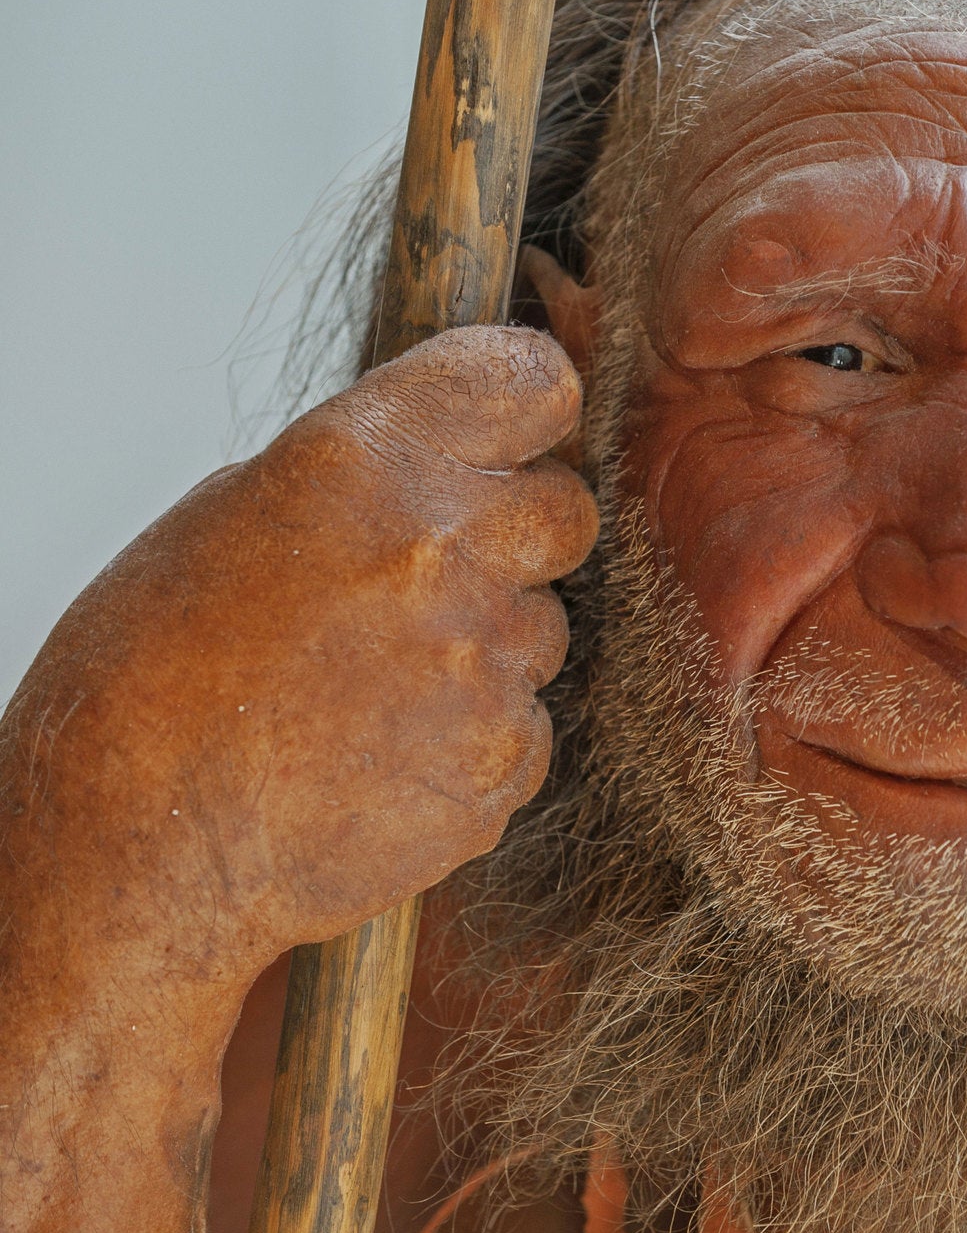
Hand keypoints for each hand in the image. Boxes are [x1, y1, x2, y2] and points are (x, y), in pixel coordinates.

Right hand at [0, 325, 597, 980]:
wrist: (135, 852)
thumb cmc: (152, 687)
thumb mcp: (233, 521)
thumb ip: (366, 480)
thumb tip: (447, 466)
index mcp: (365, 462)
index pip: (528, 380)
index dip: (530, 406)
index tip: (523, 428)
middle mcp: (441, 549)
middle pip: (566, 509)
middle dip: (519, 536)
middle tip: (435, 579)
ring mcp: (482, 660)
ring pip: (540, 627)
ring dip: (482, 649)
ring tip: (370, 690)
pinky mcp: (503, 757)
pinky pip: (525, 723)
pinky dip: (474, 738)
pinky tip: (383, 755)